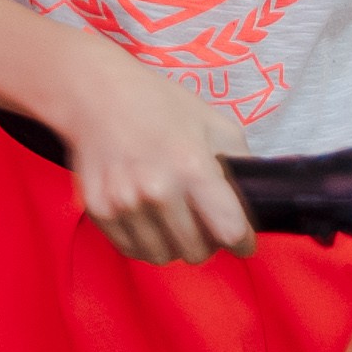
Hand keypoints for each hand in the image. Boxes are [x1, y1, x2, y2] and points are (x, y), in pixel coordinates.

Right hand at [61, 54, 252, 263]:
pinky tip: (148, 218)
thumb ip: (239, 162)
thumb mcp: (212, 122)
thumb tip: (255, 197)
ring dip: (174, 244)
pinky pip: (132, 250)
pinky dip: (145, 241)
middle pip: (196, 252)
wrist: (97, 95)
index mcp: (192, 167)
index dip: (242, 240)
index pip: (230, 231)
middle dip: (207, 242)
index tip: (242, 239)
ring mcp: (124, 203)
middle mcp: (157, 190)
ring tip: (173, 219)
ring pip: (163, 256)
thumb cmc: (159, 105)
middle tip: (202, 222)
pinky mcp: (99, 210)